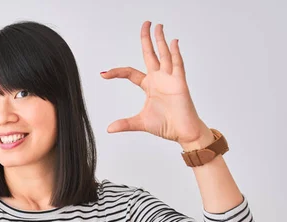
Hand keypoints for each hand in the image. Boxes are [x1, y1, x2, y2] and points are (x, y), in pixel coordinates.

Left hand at [101, 21, 209, 144]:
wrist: (183, 132)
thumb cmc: (167, 125)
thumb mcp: (140, 122)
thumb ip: (125, 123)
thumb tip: (109, 129)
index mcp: (149, 86)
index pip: (130, 73)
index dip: (117, 72)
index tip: (103, 74)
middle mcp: (159, 79)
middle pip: (151, 54)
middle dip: (147, 39)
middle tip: (146, 24)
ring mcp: (170, 79)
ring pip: (164, 55)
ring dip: (161, 40)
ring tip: (158, 26)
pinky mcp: (180, 83)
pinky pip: (177, 65)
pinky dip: (175, 53)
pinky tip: (173, 42)